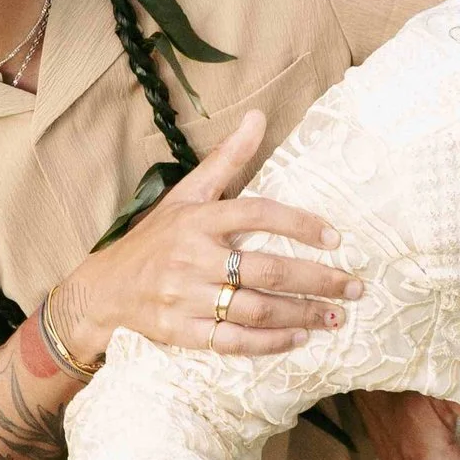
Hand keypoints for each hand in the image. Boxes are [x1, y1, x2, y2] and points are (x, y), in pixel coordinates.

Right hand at [53, 111, 360, 366]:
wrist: (105, 290)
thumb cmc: (155, 240)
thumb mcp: (186, 195)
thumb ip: (226, 160)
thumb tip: (258, 117)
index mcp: (198, 220)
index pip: (258, 214)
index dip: (300, 224)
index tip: (335, 238)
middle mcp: (192, 258)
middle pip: (266, 269)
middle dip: (316, 280)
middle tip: (354, 287)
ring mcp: (186, 298)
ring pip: (256, 308)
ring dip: (301, 314)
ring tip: (336, 316)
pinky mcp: (182, 333)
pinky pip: (233, 341)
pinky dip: (269, 343)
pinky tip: (298, 339)